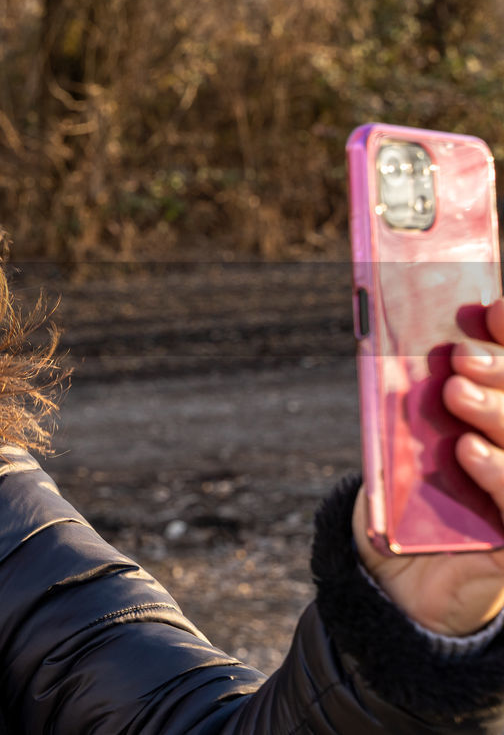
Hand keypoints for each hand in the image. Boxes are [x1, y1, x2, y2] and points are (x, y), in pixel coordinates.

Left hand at [352, 299, 503, 636]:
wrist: (394, 581)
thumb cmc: (402, 503)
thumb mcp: (398, 447)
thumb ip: (409, 409)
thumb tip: (405, 349)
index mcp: (497, 424)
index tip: (491, 307)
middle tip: (461, 356)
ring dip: (498, 412)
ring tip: (455, 391)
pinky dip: (497, 472)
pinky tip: (467, 451)